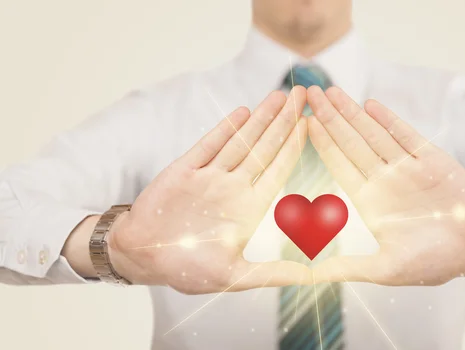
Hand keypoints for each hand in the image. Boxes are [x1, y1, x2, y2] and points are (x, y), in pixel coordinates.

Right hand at [108, 87, 310, 293]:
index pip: (278, 170)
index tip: (312, 124)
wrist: (140, 256)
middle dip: (284, 122)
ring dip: (260, 119)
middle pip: (265, 148)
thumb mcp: (233, 276)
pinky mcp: (185, 170)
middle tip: (302, 95)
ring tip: (279, 95)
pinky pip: (208, 145)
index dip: (295, 147)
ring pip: (240, 142)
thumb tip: (311, 278)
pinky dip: (225, 129)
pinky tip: (243, 112)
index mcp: (248, 210)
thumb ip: (272, 273)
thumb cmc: (186, 269)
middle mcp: (233, 188)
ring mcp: (210, 176)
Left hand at [307, 86, 464, 285]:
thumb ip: (347, 267)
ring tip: (331, 92)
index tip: (302, 123)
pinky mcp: (431, 158)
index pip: (339, 166)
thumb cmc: (436, 260)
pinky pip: (405, 134)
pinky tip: (369, 105)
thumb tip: (307, 276)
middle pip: (350, 142)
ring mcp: (406, 167)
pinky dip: (388, 119)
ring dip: (352, 113)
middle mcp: (384, 180)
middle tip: (309, 93)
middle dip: (330, 118)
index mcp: (370, 203)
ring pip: (373, 134)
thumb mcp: (386, 268)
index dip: (322, 144)